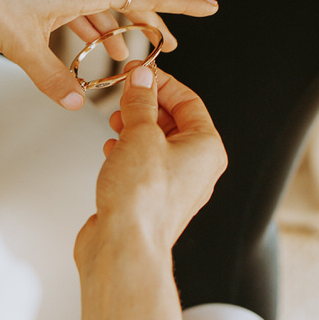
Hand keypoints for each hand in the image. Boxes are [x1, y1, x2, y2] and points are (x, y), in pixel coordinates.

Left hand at [0, 0, 218, 108]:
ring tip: (120, 51)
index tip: (212, 6)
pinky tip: (78, 34)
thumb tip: (72, 104)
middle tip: (167, 46)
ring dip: (110, 25)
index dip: (183, 4)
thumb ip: (51, 76)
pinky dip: (82, 16)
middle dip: (148, 23)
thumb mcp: (20, 45)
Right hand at [74, 65, 225, 319]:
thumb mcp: (140, 134)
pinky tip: (111, 149)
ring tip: (114, 122)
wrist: (123, 247)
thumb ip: (140, 102)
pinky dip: (127, 151)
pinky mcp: (151, 200)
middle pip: (173, 121)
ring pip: (156, 143)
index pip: (188, 101)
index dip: (161, 83)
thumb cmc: (140, 200)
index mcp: (207, 149)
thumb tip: (142, 80)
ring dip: (134, 127)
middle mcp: (197, 168)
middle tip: (122, 96)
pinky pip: (143, 164)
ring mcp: (174, 186)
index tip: (137, 72)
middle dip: (145, 105)